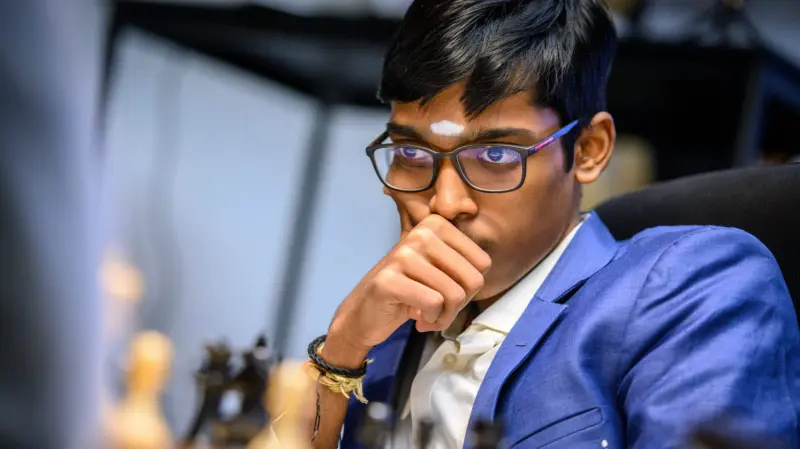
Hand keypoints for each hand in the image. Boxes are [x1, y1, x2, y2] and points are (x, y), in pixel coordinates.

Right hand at [324, 215, 490, 365]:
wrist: (364, 313)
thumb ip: (463, 262)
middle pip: (472, 280)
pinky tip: (415, 318)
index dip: (470, 288)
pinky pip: (433, 303)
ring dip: (444, 316)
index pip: (483, 264)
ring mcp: (403, 255)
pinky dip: (430, 320)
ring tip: (426, 315)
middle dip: (459, 305)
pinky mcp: (389, 280)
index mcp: (436, 225)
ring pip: (454, 295)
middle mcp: (421, 233)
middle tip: (438, 309)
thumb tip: (485, 268)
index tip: (447, 292)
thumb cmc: (408, 292)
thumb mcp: (438, 268)